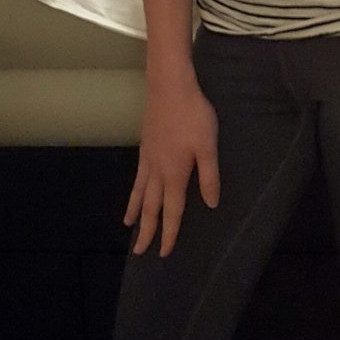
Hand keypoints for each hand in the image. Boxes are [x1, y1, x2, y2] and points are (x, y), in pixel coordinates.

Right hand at [125, 72, 219, 256]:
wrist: (169, 87)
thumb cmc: (193, 115)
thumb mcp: (208, 146)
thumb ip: (209, 177)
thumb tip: (210, 204)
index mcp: (174, 174)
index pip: (172, 211)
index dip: (169, 233)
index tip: (164, 252)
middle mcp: (157, 171)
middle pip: (150, 207)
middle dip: (146, 230)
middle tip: (140, 251)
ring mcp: (148, 159)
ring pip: (139, 193)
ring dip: (135, 212)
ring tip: (129, 226)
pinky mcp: (145, 146)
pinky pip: (137, 177)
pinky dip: (134, 190)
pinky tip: (136, 190)